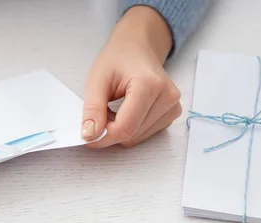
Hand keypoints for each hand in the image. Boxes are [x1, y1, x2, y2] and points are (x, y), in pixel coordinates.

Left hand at [82, 6, 181, 148]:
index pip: (125, 127)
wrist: (138, 46)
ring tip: (114, 108)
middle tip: (100, 112)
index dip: (103, 137)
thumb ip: (92, 109)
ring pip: (137, 138)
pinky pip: (145, 134)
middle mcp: (167, 97)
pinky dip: (130, 129)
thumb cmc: (118, 58)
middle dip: (110, 131)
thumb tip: (90, 136)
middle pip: (131, 135)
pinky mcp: (172, 114)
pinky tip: (126, 112)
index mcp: (149, 85)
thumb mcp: (97, 80)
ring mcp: (173, 106)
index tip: (87, 136)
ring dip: (120, 130)